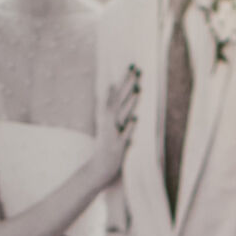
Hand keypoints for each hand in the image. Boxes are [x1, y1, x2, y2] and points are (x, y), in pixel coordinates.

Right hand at [93, 65, 140, 184]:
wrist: (99, 169)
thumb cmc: (106, 147)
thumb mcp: (108, 125)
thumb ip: (114, 110)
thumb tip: (116, 92)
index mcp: (107, 116)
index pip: (116, 94)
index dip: (124, 80)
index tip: (132, 66)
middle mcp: (109, 123)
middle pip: (119, 100)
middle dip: (127, 84)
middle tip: (135, 70)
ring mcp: (113, 134)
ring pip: (122, 115)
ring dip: (129, 103)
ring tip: (137, 90)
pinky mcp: (118, 147)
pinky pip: (125, 136)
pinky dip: (129, 128)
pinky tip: (135, 119)